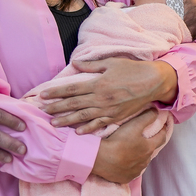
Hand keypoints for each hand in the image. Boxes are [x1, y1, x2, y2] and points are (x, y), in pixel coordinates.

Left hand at [41, 57, 176, 133]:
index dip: (56, 92)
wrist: (153, 82)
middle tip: (42, 111)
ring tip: (53, 124)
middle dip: (56, 108)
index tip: (43, 95)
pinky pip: (98, 125)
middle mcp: (101, 98)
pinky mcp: (116, 117)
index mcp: (98, 83)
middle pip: (73, 104)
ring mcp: (108, 110)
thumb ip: (91, 65)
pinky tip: (77, 133)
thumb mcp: (111, 63)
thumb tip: (74, 63)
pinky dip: (87, 129)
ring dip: (66, 121)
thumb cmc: (132, 69)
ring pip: (82, 117)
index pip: (71, 89)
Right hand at [90, 109, 171, 183]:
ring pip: (142, 161)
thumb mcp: (134, 125)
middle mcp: (146, 161)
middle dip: (150, 143)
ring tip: (131, 149)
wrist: (102, 159)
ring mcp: (136, 171)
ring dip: (140, 155)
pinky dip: (130, 165)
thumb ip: (147, 117)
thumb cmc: (119, 141)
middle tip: (145, 138)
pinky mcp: (127, 177)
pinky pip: (132, 170)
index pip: (162, 137)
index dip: (163, 130)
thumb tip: (156, 112)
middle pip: (152, 150)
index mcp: (149, 147)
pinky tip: (124, 161)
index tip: (162, 126)